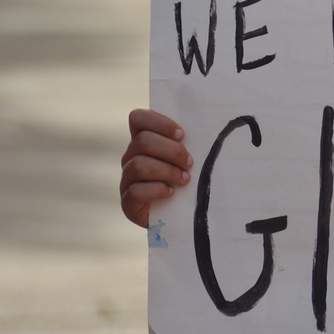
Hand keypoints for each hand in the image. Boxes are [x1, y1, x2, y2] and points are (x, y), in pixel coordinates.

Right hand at [120, 108, 192, 227]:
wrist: (181, 216)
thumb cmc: (186, 179)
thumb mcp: (186, 157)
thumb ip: (185, 142)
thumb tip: (206, 127)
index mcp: (142, 140)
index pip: (137, 118)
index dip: (159, 123)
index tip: (182, 135)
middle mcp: (130, 157)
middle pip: (142, 141)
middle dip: (171, 151)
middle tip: (190, 163)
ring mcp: (126, 180)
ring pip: (138, 165)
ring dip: (167, 171)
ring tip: (185, 179)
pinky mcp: (127, 203)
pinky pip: (135, 191)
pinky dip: (157, 190)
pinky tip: (171, 193)